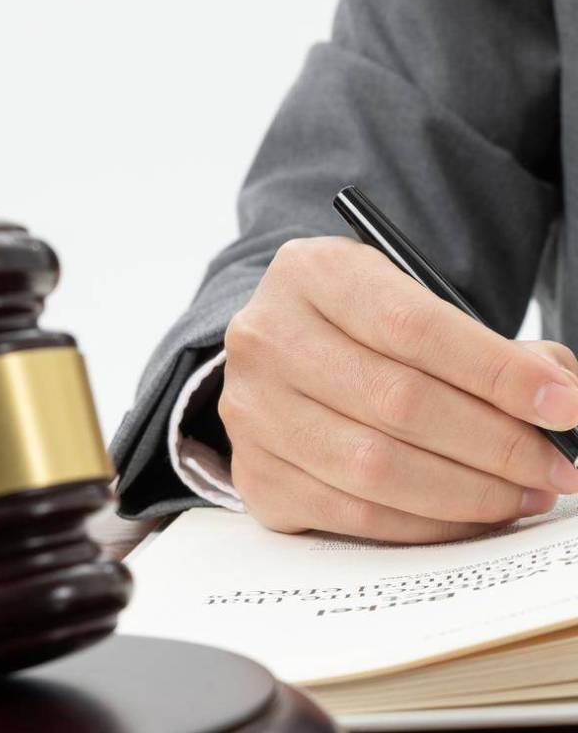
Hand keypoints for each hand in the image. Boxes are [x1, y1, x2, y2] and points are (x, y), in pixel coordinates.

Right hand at [218, 236, 577, 542]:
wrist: (281, 353)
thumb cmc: (356, 327)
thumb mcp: (406, 299)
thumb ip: (479, 344)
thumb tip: (556, 400)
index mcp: (310, 274)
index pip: (410, 325)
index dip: (496, 372)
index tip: (563, 405)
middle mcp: (267, 338)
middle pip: (397, 400)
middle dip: (496, 443)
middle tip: (555, 464)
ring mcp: (251, 409)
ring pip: (374, 467)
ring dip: (468, 492)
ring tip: (522, 491)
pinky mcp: (253, 473)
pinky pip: (352, 514)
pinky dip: (425, 524)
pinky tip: (466, 513)